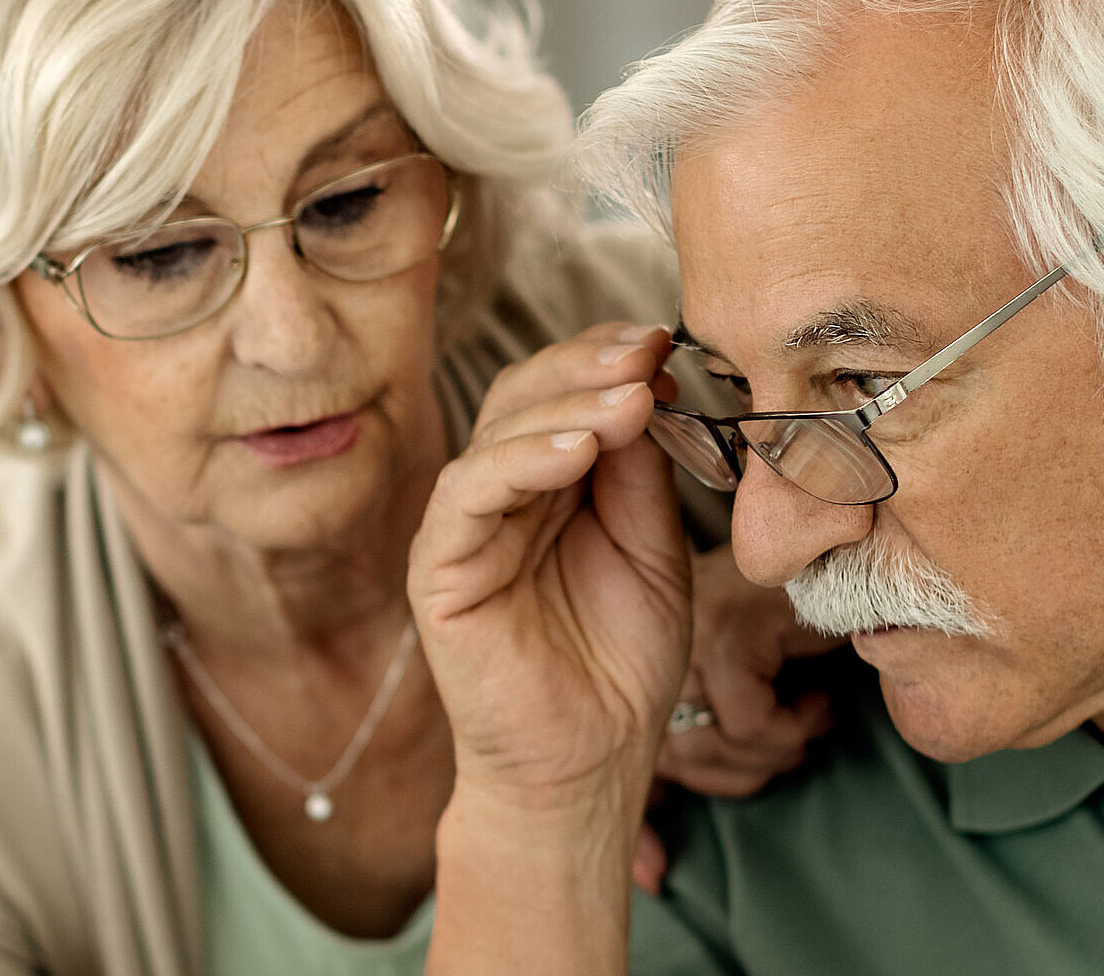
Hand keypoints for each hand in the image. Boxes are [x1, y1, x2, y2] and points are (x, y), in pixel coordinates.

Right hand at [410, 322, 693, 812]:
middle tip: (646, 350)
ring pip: (497, 435)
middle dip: (587, 367)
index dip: (607, 360)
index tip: (664, 338)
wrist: (589, 764)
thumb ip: (642, 474)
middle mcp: (499, 494)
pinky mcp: (439, 568)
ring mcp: (463, 528)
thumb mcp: (653, 549)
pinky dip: (521, 462)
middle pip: (524, 396)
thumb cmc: (620, 664)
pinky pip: (469, 495)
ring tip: (630, 398)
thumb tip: (649, 384)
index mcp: (548, 483)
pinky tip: (577, 451)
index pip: (563, 394)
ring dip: (565, 407)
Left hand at [631, 551, 843, 892]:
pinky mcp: (728, 625)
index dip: (638, 825)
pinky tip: (817, 698)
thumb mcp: (750, 708)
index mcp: (646, 659)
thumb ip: (702, 766)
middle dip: (746, 772)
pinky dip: (793, 725)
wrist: (864, 567)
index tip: (653, 877)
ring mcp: (687, 628)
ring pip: (711, 742)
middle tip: (796, 743)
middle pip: (676, 759)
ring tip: (810, 717)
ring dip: (776, 750)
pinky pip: (747, 720)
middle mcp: (653, 639)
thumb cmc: (811, 639)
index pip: (624, 753)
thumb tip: (650, 879)